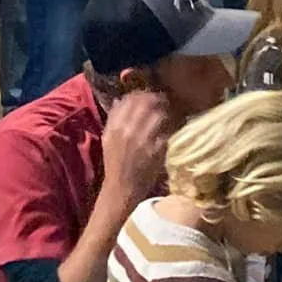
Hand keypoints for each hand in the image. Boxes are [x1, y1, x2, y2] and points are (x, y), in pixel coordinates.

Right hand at [99, 88, 171, 207]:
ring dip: (165, 110)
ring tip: (170, 109)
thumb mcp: (107, 138)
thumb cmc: (114, 163)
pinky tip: (174, 124)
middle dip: (156, 98)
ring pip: (158, 115)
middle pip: (145, 104)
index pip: (129, 100)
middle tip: (163, 99)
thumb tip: (119, 100)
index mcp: (115, 126)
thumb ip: (112, 118)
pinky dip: (171, 125)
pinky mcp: (157, 151)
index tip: (147, 94)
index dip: (140, 94)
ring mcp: (144, 140)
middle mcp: (128, 130)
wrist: (122, 187)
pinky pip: (167, 131)